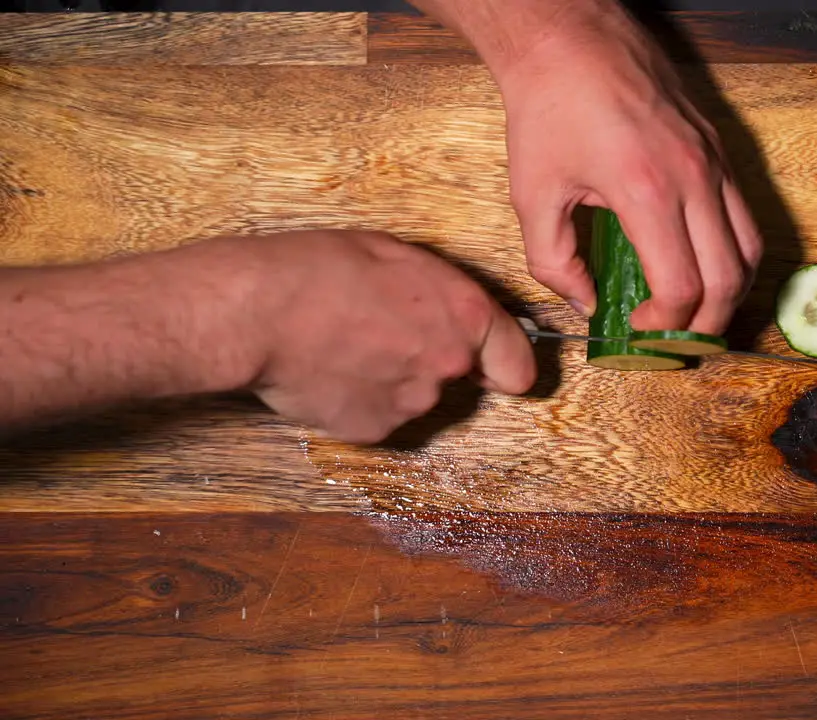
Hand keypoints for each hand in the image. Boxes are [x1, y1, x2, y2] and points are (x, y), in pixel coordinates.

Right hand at [234, 230, 535, 443]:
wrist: (256, 311)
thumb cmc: (318, 269)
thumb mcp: (395, 255)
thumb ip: (441, 294)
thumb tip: (454, 316)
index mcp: (465, 316)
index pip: (517, 364)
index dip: (504, 365)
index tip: (495, 369)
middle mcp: (449, 364)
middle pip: (458, 376)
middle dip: (429, 359)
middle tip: (381, 333)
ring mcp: (412, 403)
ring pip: (414, 397)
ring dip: (391, 379)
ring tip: (344, 347)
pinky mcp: (373, 430)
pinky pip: (376, 417)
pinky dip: (357, 401)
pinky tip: (328, 372)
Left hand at [494, 9, 762, 335]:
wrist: (570, 38)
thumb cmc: (548, 109)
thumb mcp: (534, 195)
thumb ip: (555, 263)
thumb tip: (585, 304)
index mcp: (646, 193)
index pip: (683, 288)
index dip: (666, 326)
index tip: (639, 328)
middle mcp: (694, 178)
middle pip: (729, 279)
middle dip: (707, 323)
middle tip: (677, 338)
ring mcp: (714, 160)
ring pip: (751, 247)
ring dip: (730, 290)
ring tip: (698, 309)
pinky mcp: (718, 147)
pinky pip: (744, 213)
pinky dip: (734, 251)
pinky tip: (704, 262)